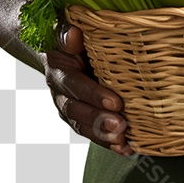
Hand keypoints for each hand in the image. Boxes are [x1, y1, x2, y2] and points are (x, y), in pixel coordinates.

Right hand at [45, 22, 132, 155]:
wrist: (57, 51)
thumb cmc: (70, 39)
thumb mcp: (65, 33)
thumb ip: (67, 34)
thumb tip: (74, 34)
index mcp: (58, 71)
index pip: (75, 85)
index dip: (93, 95)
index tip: (116, 102)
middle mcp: (60, 93)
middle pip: (77, 111)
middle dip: (100, 121)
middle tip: (122, 126)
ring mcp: (69, 108)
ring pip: (83, 127)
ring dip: (103, 137)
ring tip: (123, 142)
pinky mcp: (79, 118)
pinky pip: (92, 133)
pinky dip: (108, 144)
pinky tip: (126, 149)